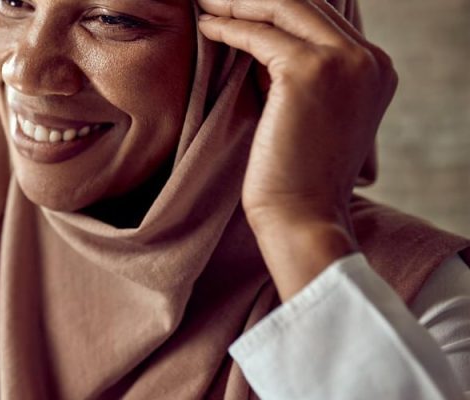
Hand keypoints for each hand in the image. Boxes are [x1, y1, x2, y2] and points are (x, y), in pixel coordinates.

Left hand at [197, 0, 397, 298]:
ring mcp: (344, 61)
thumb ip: (297, 73)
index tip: (237, 5)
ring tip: (205, 3)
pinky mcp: (309, 71)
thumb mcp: (309, 112)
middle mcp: (369, 59)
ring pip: (283, 7)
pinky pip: (258, 33)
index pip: (320, 16)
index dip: (275, 5)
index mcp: (375, 67)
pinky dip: (228, 26)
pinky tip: (205, 28)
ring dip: (237, 3)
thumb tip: (255, 38)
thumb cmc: (296, 177)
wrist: (303, 218)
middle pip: (305, 2)